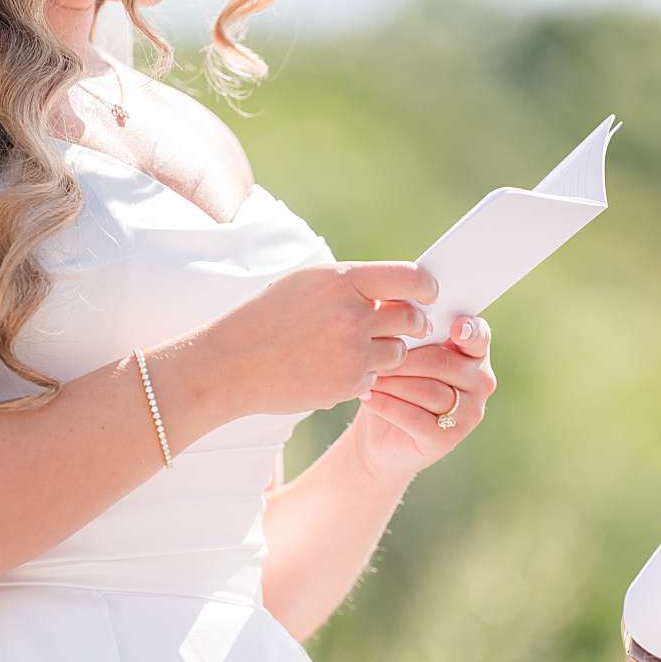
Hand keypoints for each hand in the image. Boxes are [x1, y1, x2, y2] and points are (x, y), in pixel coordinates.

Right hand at [209, 262, 438, 414]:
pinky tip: (334, 368)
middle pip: (410, 318)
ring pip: (397, 351)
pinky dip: (364, 374)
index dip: (425, 287)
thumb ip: (352, 285)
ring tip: (357, 347)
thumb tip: (396, 292)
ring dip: (387, 350)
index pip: (409, 277)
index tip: (428, 294)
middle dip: (412, 322)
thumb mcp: (307, 284)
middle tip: (408, 324)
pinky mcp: (349, 384)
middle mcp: (352, 315)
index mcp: (342, 281)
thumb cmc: (268, 318)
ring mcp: (353, 353)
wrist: (233, 364)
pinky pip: (376, 377)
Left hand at [350, 315, 496, 481]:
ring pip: (428, 390)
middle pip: (442, 362)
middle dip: (404, 357)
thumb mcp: (401, 351)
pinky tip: (367, 397)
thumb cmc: (393, 382)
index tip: (455, 329)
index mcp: (474, 353)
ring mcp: (468, 414)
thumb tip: (389, 300)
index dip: (469, 331)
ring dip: (392, 381)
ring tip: (367, 374)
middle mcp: (480, 382)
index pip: (478, 336)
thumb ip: (407, 329)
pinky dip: (387, 405)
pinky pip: (416, 417)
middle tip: (373, 352)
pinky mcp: (447, 439)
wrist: (380, 438)